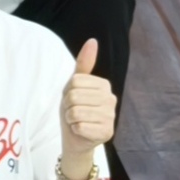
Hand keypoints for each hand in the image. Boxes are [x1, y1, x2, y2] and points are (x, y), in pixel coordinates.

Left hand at [61, 40, 116, 158]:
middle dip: (68, 106)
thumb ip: (84, 64)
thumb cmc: (74, 110)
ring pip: (75, 111)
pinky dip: (75, 130)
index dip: (68, 92)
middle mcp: (111, 99)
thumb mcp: (74, 86)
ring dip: (70, 119)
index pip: (75, 81)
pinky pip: (79, 126)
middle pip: (74, 96)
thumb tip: (92, 40)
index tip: (73, 100)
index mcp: (104, 84)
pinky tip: (82, 131)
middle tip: (74, 113)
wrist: (76, 139)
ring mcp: (111, 116)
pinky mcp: (107, 132)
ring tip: (77, 121)